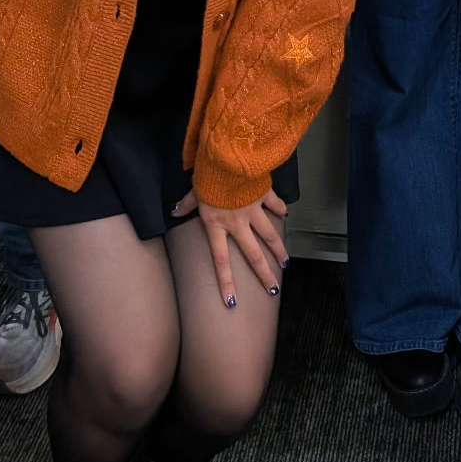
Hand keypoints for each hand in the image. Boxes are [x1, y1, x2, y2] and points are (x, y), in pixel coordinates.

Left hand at [173, 187, 289, 307]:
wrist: (228, 159)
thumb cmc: (208, 177)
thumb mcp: (194, 192)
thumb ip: (187, 204)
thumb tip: (174, 210)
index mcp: (217, 225)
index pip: (221, 261)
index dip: (226, 282)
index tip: (232, 302)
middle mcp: (238, 224)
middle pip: (253, 254)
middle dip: (264, 273)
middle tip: (274, 288)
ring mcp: (253, 210)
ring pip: (269, 235)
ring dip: (278, 249)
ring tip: (285, 262)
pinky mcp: (264, 195)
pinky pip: (275, 205)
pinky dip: (280, 210)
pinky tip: (285, 215)